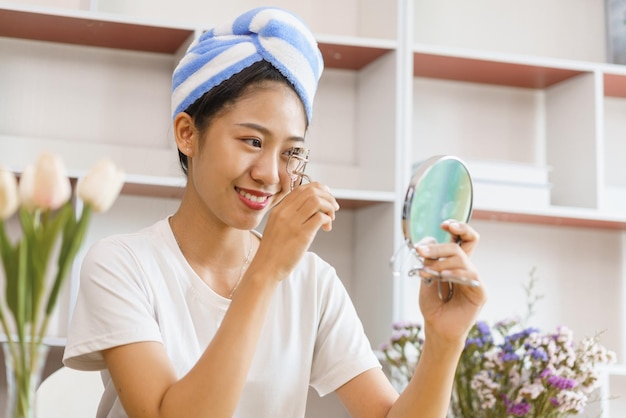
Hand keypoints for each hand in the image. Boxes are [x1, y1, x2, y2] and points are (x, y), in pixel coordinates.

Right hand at [252, 182, 338, 280]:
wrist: (266, 268)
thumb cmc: (274, 251)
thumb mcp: (277, 227)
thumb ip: (290, 216)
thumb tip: (312, 209)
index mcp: (279, 209)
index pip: (301, 189)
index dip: (318, 189)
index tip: (326, 197)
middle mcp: (285, 212)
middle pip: (311, 191)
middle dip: (327, 196)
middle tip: (333, 207)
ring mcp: (293, 223)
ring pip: (317, 201)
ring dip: (329, 206)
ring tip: (331, 217)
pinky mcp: (302, 235)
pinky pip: (320, 217)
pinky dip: (327, 219)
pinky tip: (326, 227)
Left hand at [415, 221, 486, 343]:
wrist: (437, 328)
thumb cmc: (433, 304)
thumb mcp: (426, 278)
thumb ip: (429, 261)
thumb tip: (426, 244)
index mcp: (455, 262)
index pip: (463, 239)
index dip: (458, 228)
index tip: (443, 225)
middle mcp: (467, 267)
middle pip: (462, 244)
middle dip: (439, 246)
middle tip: (421, 251)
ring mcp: (474, 279)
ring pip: (461, 258)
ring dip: (441, 262)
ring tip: (428, 272)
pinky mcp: (479, 291)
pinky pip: (470, 274)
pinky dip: (454, 273)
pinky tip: (442, 276)